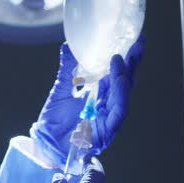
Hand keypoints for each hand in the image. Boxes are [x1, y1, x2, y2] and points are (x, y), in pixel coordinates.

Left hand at [31, 37, 143, 164]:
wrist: (45, 143)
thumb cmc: (55, 121)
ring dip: (124, 76)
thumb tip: (68, 45)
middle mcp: (109, 105)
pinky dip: (119, 96)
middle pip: (126, 82)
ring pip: (123, 95)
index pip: (118, 74)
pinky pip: (118, 112)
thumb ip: (68, 69)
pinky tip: (118, 80)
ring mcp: (110, 118)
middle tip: (137, 42)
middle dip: (133, 62)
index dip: (126, 57)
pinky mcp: (107, 131)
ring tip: (121, 59)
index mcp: (101, 95)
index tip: (132, 39)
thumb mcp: (61, 88)